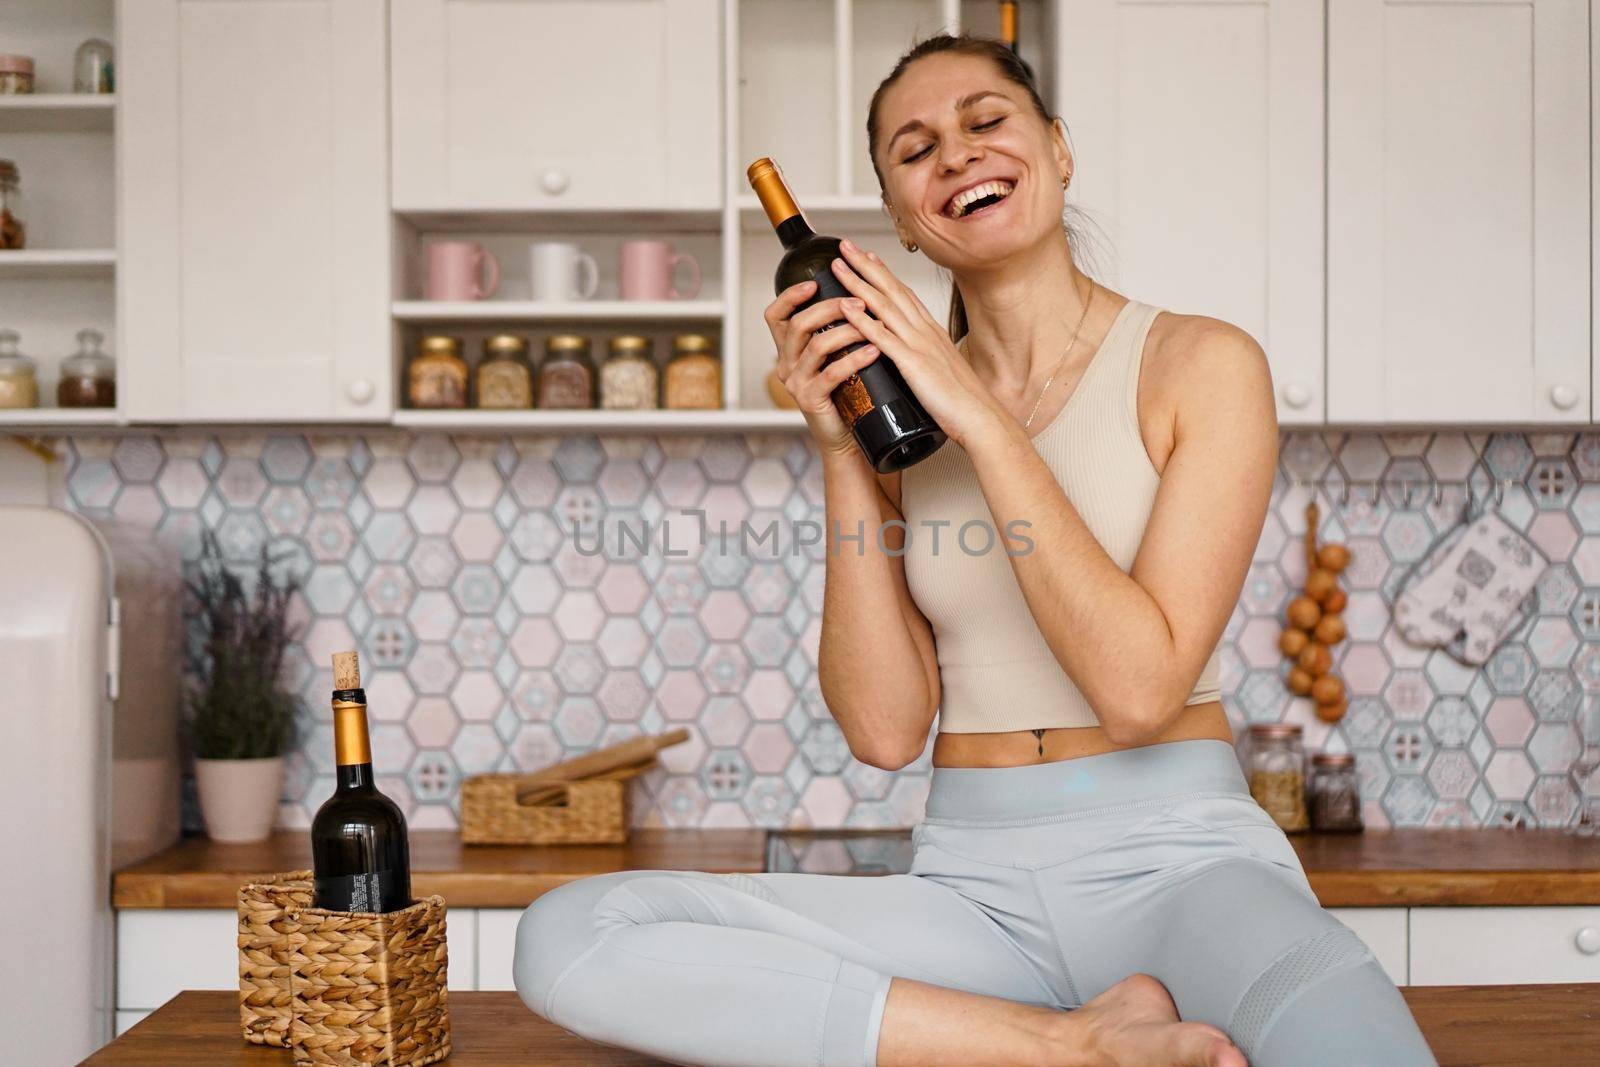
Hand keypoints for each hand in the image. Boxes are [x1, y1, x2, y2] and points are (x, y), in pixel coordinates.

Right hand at [761, 277, 887, 461]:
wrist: (847, 437)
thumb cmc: (846, 393)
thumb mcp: (834, 358)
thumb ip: (833, 332)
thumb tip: (854, 295)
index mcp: (788, 350)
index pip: (775, 316)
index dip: (790, 296)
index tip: (814, 282)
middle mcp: (786, 364)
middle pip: (799, 324)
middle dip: (831, 307)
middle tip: (860, 302)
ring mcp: (796, 383)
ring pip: (817, 346)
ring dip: (848, 330)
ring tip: (875, 326)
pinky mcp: (811, 400)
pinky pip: (831, 373)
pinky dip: (855, 359)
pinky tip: (874, 351)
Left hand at [828, 239, 1005, 447]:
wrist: (982, 418)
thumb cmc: (964, 402)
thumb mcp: (943, 372)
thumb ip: (926, 360)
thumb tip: (916, 360)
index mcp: (931, 333)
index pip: (904, 294)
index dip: (884, 273)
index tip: (867, 256)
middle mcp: (925, 332)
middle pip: (891, 290)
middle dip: (865, 266)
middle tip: (844, 246)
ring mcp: (919, 345)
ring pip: (883, 306)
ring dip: (858, 283)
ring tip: (838, 266)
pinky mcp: (914, 364)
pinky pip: (883, 337)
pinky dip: (863, 320)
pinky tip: (846, 307)